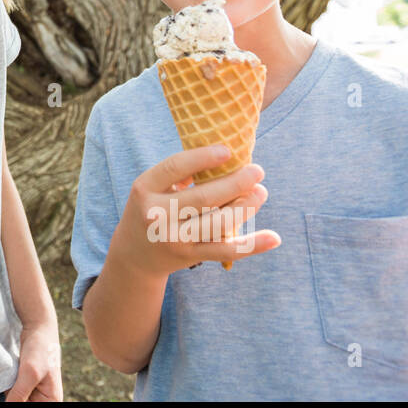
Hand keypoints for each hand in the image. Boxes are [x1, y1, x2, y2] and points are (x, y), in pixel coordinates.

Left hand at [4, 321, 61, 401]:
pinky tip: (14, 371)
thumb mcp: (30, 373)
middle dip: (14, 394)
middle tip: (16, 379)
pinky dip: (10, 384)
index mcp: (51, 401)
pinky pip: (14, 390)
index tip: (15, 390)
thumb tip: (9, 407)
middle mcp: (45, 399)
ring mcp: (35, 391)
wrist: (39, 328)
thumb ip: (19, 394)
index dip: (18, 402)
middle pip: (22, 403)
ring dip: (11, 389)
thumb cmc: (40, 349)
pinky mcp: (26, 383)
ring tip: (16, 372)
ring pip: (16, 398)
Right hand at [114, 145, 279, 277]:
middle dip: (236, 182)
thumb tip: (225, 157)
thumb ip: (179, 174)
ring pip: (218, 222)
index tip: (228, 150)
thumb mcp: (152, 188)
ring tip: (261, 192)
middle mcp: (157, 214)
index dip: (203, 157)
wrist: (134, 256)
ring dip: (246, 206)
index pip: (175, 167)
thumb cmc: (151, 210)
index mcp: (144, 189)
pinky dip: (252, 245)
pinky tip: (273, 237)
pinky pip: (225, 250)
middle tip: (257, 171)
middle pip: (203, 196)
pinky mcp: (189, 256)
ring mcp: (173, 238)